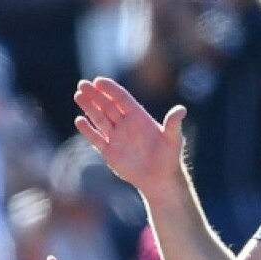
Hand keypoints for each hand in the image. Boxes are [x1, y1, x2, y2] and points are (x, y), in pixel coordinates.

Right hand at [74, 77, 186, 196]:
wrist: (160, 179)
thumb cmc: (169, 157)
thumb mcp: (173, 139)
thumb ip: (173, 124)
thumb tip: (181, 110)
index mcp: (139, 117)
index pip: (121, 98)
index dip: (110, 89)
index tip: (98, 81)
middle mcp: (125, 124)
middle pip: (107, 105)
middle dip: (95, 95)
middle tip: (82, 84)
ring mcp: (116, 137)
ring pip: (99, 118)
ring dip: (89, 107)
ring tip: (78, 95)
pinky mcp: (109, 151)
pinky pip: (96, 138)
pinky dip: (87, 130)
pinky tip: (79, 120)